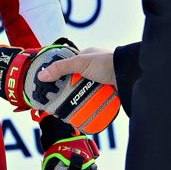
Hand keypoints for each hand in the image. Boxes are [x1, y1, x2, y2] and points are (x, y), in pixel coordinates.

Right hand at [0, 40, 121, 133]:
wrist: (129, 74)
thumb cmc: (107, 62)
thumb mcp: (80, 62)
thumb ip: (60, 68)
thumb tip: (41, 75)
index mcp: (86, 57)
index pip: (67, 66)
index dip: (57, 75)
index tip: (48, 86)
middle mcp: (93, 69)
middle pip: (75, 82)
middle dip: (67, 92)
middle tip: (56, 102)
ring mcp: (101, 81)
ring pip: (84, 93)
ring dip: (76, 100)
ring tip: (66, 110)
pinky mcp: (106, 92)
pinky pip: (94, 100)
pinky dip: (88, 106)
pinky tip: (81, 112)